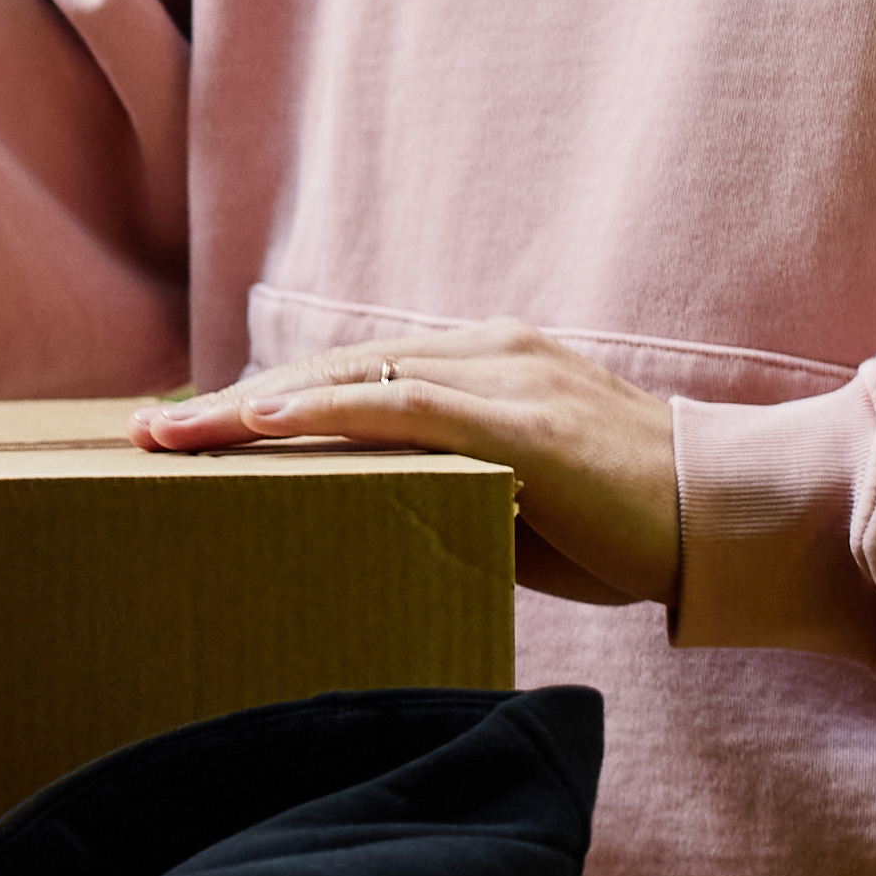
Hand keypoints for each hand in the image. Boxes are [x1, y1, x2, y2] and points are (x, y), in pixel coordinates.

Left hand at [136, 323, 682, 611]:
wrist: (728, 517)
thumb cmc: (627, 523)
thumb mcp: (519, 505)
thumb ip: (453, 492)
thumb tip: (380, 519)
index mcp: (486, 366)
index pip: (352, 378)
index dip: (266, 400)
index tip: (191, 427)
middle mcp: (487, 352)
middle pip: (332, 371)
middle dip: (232, 403)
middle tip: (147, 430)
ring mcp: (504, 377)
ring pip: (350, 381)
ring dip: (251, 408)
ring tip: (174, 434)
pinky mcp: (520, 418)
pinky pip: (404, 407)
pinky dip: (326, 414)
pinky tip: (262, 424)